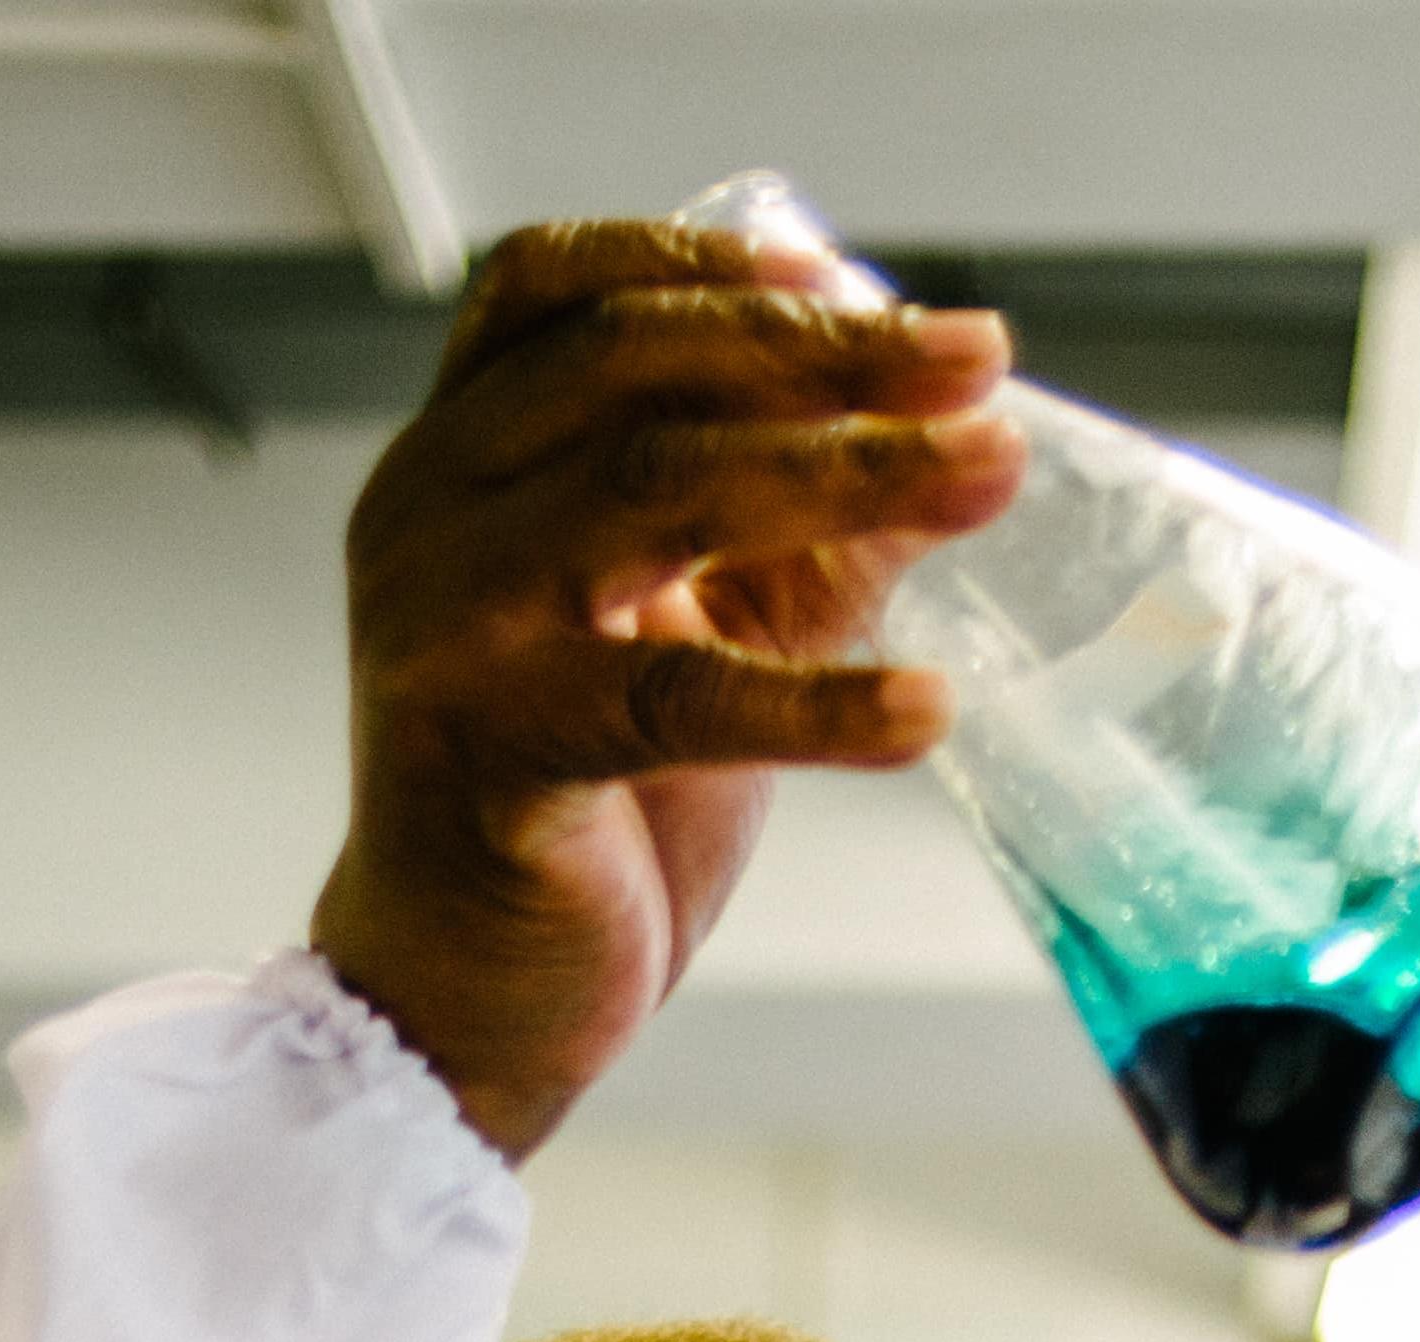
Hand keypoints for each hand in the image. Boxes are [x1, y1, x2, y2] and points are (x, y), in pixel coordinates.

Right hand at [308, 220, 1019, 1158]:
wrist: (462, 1001)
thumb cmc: (579, 812)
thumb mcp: (705, 638)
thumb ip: (806, 541)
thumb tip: (967, 446)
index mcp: (463, 458)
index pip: (559, 292)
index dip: (698, 263)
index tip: (843, 273)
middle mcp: (431, 511)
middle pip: (635, 372)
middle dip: (822, 357)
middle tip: (975, 364)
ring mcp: (448, 625)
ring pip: (657, 495)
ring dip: (845, 476)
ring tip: (988, 477)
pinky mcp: (489, 750)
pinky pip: (675, 701)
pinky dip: (815, 703)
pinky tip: (925, 707)